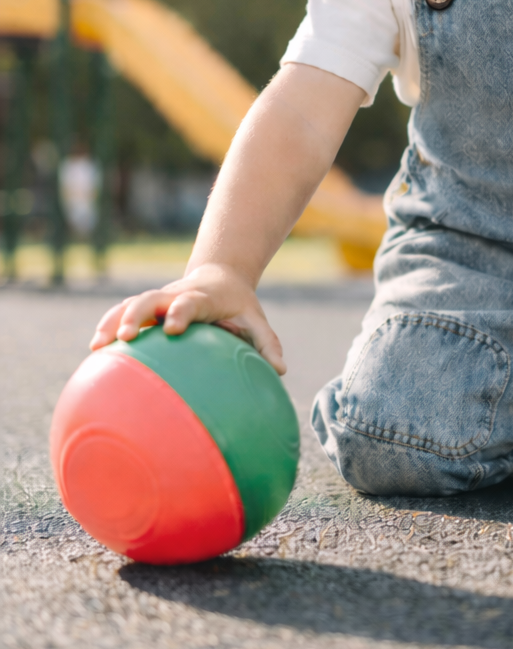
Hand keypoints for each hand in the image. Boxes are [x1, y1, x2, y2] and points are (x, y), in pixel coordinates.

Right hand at [89, 262, 285, 372]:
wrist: (220, 277)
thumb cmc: (239, 306)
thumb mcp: (255, 320)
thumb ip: (267, 343)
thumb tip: (280, 371)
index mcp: (201, 297)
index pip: (188, 302)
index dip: (179, 311)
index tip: (172, 328)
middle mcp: (174, 295)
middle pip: (148, 298)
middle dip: (135, 315)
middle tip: (126, 337)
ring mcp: (157, 300)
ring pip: (129, 304)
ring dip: (112, 322)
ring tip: (96, 347)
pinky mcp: (146, 307)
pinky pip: (122, 314)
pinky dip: (107, 327)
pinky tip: (95, 353)